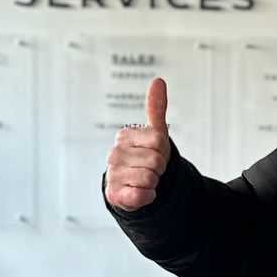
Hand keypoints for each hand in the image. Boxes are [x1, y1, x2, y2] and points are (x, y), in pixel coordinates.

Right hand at [105, 76, 171, 210]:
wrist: (132, 186)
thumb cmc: (145, 157)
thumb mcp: (154, 133)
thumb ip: (156, 108)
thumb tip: (158, 80)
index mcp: (124, 135)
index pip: (159, 141)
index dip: (163, 150)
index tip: (155, 153)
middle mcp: (114, 153)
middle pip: (156, 160)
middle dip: (160, 168)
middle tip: (150, 168)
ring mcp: (113, 174)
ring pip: (150, 177)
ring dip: (153, 182)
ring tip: (143, 180)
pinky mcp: (115, 195)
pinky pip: (143, 195)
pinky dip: (148, 196)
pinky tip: (139, 192)